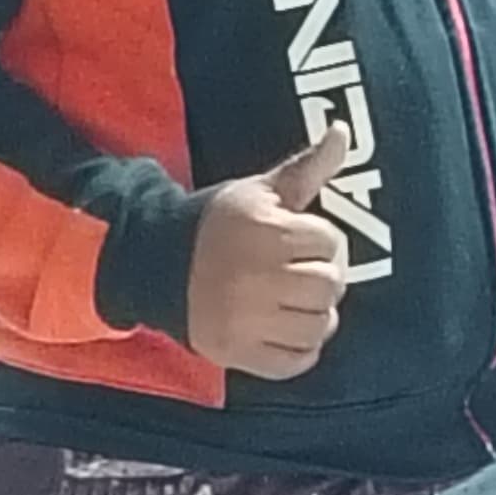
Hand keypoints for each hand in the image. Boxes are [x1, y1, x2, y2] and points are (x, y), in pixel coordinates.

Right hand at [184, 131, 354, 380]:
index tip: (303, 239)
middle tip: (302, 271)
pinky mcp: (237, 354)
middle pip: (330, 286)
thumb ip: (306, 167)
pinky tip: (285, 326)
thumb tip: (341, 132)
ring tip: (294, 299)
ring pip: (319, 327)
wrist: (154, 264)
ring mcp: (246, 322)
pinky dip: (300, 348)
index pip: (331, 242)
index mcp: (264, 233)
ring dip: (316, 314)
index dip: (323, 240)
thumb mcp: (260, 191)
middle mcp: (256, 279)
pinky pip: (296, 362)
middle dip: (324, 276)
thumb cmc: (217, 224)